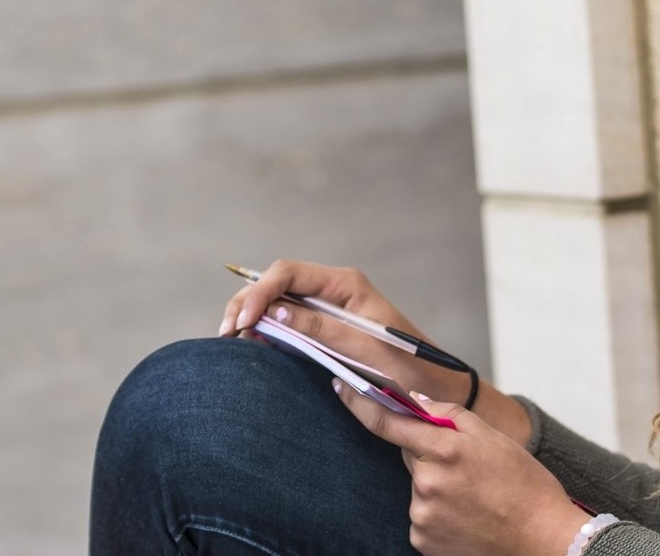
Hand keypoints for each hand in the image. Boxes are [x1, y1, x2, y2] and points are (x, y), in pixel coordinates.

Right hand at [218, 259, 531, 444]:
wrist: (434, 385)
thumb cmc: (408, 367)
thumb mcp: (365, 348)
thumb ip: (321, 330)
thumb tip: (275, 314)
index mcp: (346, 283)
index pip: (289, 273)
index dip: (259, 293)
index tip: (243, 323)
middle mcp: (334, 289)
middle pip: (277, 282)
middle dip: (247, 302)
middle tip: (226, 334)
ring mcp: (328, 307)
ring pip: (277, 301)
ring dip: (252, 315)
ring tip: (232, 340)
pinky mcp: (325, 328)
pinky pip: (287, 320)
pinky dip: (265, 329)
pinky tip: (252, 345)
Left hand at [338, 384, 589, 555]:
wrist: (542, 539)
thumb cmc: (526, 486)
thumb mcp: (495, 438)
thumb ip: (451, 414)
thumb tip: (416, 400)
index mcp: (446, 449)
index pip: (388, 421)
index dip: (360, 402)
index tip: (342, 387)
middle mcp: (428, 482)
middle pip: (410, 455)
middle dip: (428, 452)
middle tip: (465, 464)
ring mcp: (423, 514)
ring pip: (418, 487)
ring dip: (435, 485)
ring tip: (473, 495)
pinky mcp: (422, 540)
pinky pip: (421, 515)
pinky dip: (438, 512)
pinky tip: (466, 515)